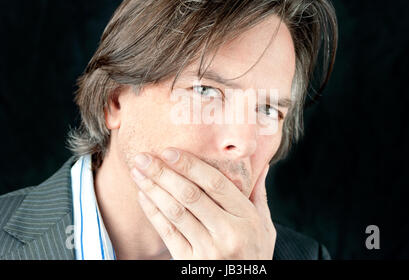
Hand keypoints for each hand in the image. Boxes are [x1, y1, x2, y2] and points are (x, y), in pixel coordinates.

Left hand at [130, 148, 275, 259]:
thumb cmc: (255, 253)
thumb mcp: (264, 225)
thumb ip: (258, 194)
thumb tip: (262, 164)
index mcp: (246, 218)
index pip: (215, 184)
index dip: (190, 166)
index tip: (169, 151)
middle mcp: (227, 232)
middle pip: (190, 195)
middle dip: (164, 174)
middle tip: (144, 158)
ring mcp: (207, 250)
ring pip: (175, 212)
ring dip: (153, 190)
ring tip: (138, 172)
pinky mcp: (189, 262)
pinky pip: (167, 233)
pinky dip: (153, 212)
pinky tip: (143, 196)